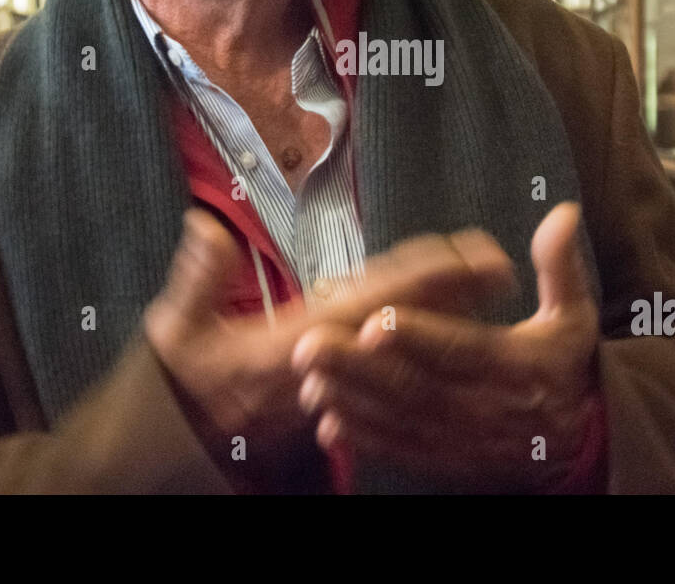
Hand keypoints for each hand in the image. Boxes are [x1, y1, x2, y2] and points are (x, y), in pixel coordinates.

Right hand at [143, 208, 517, 486]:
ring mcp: (341, 383)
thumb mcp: (175, 334)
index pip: (365, 305)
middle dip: (451, 293)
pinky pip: (394, 367)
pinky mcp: (342, 393)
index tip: (456, 253)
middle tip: (499, 263)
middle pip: (400, 323)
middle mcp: (329, 366)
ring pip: (403, 346)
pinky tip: (457, 326)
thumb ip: (195, 281)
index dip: (414, 279)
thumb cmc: (185, 385)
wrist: (187, 446)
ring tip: (491, 284)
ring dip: (450, 314)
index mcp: (293, 345)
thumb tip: (205, 229)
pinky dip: (426, 345)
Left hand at [290, 202, 602, 492]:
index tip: (375, 321)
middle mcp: (485, 404)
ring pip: (401, 419)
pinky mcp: (447, 458)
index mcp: (514, 364)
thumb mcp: (574, 315)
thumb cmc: (566, 368)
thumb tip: (563, 213)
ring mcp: (463, 436)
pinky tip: (330, 422)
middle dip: (361, 367)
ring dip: (353, 401)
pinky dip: (366, 438)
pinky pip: (402, 449)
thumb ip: (561, 266)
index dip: (418, 336)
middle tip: (312, 346)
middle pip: (417, 386)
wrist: (579, 443)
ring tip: (311, 379)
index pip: (462, 349)